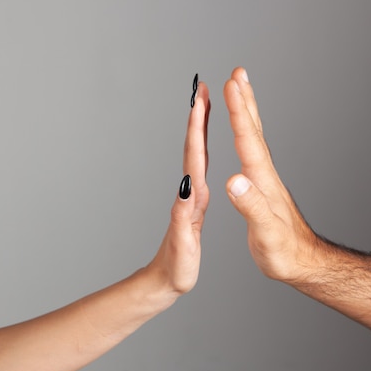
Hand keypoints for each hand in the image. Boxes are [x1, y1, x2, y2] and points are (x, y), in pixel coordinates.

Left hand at [146, 80, 209, 295]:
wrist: (164, 281)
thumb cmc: (175, 268)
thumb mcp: (182, 246)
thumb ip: (182, 219)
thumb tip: (187, 189)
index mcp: (191, 198)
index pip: (194, 155)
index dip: (197, 126)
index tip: (199, 99)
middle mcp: (190, 192)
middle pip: (195, 147)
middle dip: (198, 116)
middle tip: (202, 89)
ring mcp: (192, 196)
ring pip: (198, 154)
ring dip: (200, 127)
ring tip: (204, 105)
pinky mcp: (195, 203)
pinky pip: (201, 167)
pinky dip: (204, 148)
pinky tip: (207, 143)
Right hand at [224, 67, 319, 282]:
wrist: (303, 262)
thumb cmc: (284, 251)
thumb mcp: (266, 233)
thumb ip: (251, 206)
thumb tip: (234, 181)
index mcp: (262, 180)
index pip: (247, 139)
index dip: (238, 111)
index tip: (229, 84)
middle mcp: (265, 173)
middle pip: (253, 129)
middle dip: (244, 99)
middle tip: (237, 73)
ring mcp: (266, 178)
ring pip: (255, 136)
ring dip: (247, 110)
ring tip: (240, 90)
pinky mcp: (264, 185)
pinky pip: (253, 149)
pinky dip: (247, 132)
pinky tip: (244, 131)